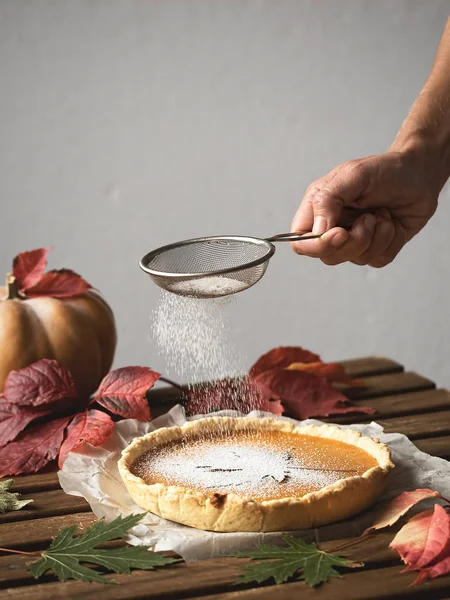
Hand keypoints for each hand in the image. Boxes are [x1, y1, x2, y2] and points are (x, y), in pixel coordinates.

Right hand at [290, 148, 441, 266]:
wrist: (420, 173)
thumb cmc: (386, 169)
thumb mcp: (354, 175)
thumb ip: (328, 200)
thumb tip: (318, 229)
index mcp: (318, 208)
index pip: (301, 242)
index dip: (317, 245)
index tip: (340, 233)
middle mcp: (333, 226)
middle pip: (328, 256)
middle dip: (354, 241)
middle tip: (369, 218)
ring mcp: (355, 240)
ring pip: (356, 259)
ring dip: (376, 236)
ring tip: (381, 213)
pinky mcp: (377, 248)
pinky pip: (377, 260)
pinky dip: (390, 241)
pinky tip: (391, 221)